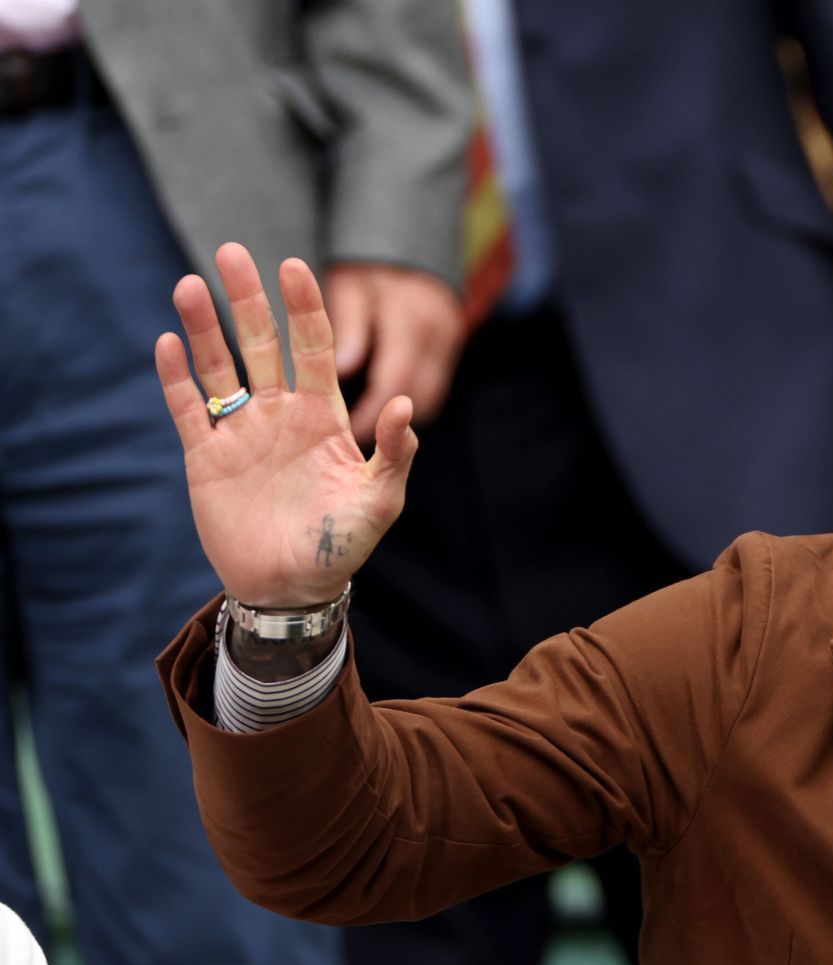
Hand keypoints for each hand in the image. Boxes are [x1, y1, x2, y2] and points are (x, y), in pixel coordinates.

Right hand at [155, 243, 418, 608]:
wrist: (292, 589)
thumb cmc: (342, 545)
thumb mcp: (380, 501)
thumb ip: (395, 454)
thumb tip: (408, 404)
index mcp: (324, 417)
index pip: (314, 348)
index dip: (305, 308)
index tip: (294, 266)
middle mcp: (280, 415)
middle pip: (261, 344)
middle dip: (247, 300)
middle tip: (231, 250)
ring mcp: (241, 433)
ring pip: (219, 369)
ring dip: (204, 328)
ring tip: (188, 285)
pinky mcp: (206, 458)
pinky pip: (188, 410)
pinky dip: (177, 378)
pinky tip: (168, 343)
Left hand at [325, 262, 463, 444]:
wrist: (411, 235)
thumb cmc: (369, 265)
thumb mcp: (352, 286)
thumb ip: (349, 326)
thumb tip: (341, 369)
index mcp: (411, 323)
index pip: (394, 383)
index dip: (371, 414)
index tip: (346, 435)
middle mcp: (437, 336)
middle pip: (418, 397)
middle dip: (387, 424)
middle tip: (353, 442)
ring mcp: (450, 342)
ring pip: (430, 396)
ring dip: (402, 416)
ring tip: (365, 430)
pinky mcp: (451, 345)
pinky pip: (434, 385)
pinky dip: (410, 400)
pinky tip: (383, 406)